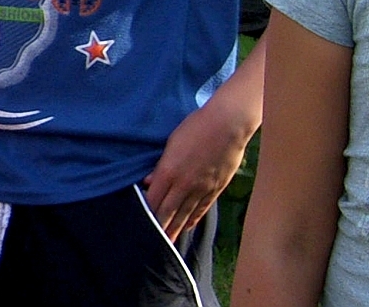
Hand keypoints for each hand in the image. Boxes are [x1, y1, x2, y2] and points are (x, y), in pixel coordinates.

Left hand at [143, 94, 255, 240]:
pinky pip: (202, 208)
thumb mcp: (171, 142)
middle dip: (159, 227)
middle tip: (151, 242)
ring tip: (168, 242)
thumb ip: (160, 166)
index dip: (147, 212)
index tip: (139, 222)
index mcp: (169, 171)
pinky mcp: (215, 188)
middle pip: (168, 211)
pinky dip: (193, 219)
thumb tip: (148, 181)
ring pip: (185, 214)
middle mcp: (184, 184)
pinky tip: (187, 226)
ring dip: (175, 228)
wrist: (228, 125)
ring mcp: (201, 188)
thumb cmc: (196, 127)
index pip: (154, 198)